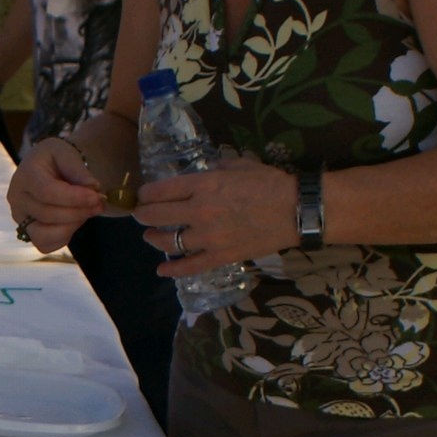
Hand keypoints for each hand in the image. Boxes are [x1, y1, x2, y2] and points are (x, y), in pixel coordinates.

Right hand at [7, 136, 106, 252]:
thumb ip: (78, 169)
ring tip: (86, 212)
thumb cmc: (56, 158)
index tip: (96, 196)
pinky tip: (74, 221)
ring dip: (71, 227)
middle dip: (79, 212)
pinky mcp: (26, 231)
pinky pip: (45, 245)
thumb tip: (93, 188)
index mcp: (25, 175)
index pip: (47, 192)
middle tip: (100, 204)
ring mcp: (20, 218)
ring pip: (43, 235)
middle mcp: (17, 199)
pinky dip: (63, 237)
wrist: (44, 166)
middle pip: (48, 214)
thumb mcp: (67, 153)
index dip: (74, 198)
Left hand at [137, 159, 297, 275]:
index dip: (146, 194)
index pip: (160, 190)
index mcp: (203, 185)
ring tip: (150, 237)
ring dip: (153, 239)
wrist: (296, 210)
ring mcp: (208, 237)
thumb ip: (215, 169)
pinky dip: (173, 271)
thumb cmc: (270, 183)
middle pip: (156, 216)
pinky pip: (189, 267)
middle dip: (143, 215)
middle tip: (141, 215)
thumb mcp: (239, 165)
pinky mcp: (220, 256)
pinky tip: (162, 271)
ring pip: (168, 242)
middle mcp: (199, 211)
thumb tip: (203, 173)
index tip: (143, 195)